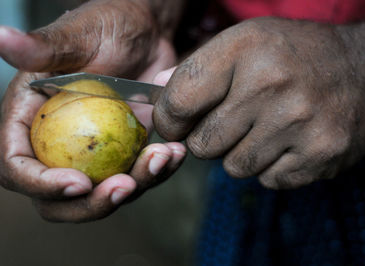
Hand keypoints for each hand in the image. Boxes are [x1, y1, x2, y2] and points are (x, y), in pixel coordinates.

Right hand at [0, 0, 185, 221]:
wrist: (148, 35)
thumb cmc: (108, 26)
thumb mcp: (79, 36)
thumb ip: (43, 47)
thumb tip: (0, 38)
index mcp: (31, 121)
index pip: (16, 166)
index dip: (41, 184)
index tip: (78, 182)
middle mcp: (58, 145)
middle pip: (59, 198)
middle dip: (91, 204)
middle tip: (125, 186)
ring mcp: (94, 154)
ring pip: (103, 193)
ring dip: (134, 187)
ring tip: (162, 157)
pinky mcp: (126, 153)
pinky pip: (138, 176)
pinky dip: (158, 172)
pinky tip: (175, 153)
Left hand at [153, 17, 364, 188]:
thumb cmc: (297, 54)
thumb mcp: (247, 42)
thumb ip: (199, 68)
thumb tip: (159, 94)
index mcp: (245, 49)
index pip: (179, 100)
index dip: (169, 120)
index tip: (175, 124)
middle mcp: (271, 85)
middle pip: (203, 145)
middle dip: (208, 140)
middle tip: (231, 123)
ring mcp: (300, 124)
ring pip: (235, 167)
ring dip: (241, 154)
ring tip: (265, 129)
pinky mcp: (320, 155)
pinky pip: (269, 180)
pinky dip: (272, 167)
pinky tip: (289, 142)